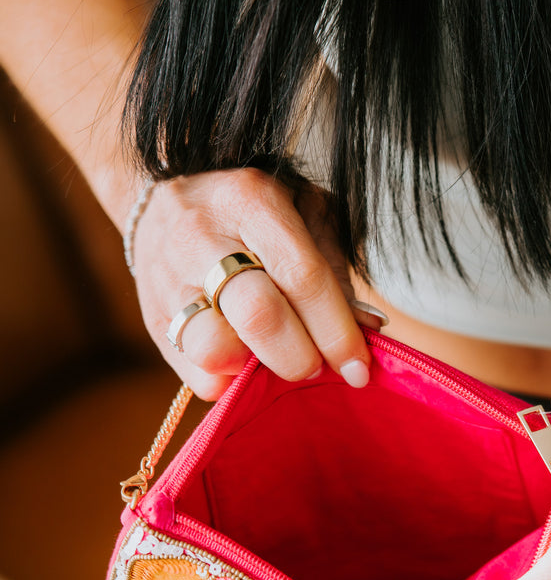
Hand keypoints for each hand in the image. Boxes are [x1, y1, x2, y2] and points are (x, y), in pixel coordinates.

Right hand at [131, 168, 380, 397]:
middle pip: (259, 315)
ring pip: (216, 350)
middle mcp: (203, 237)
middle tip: (317, 367)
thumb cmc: (251, 214)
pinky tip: (244, 365)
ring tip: (273, 361)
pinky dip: (229, 383)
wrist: (159, 196)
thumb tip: (367, 329)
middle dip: (300, 357)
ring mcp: (169, 281)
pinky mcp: (154, 321)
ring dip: (257, 371)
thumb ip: (334, 268)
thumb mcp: (302, 213)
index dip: (336, 331)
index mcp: (251, 201)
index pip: (302, 277)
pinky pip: (197, 376)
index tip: (358, 368)